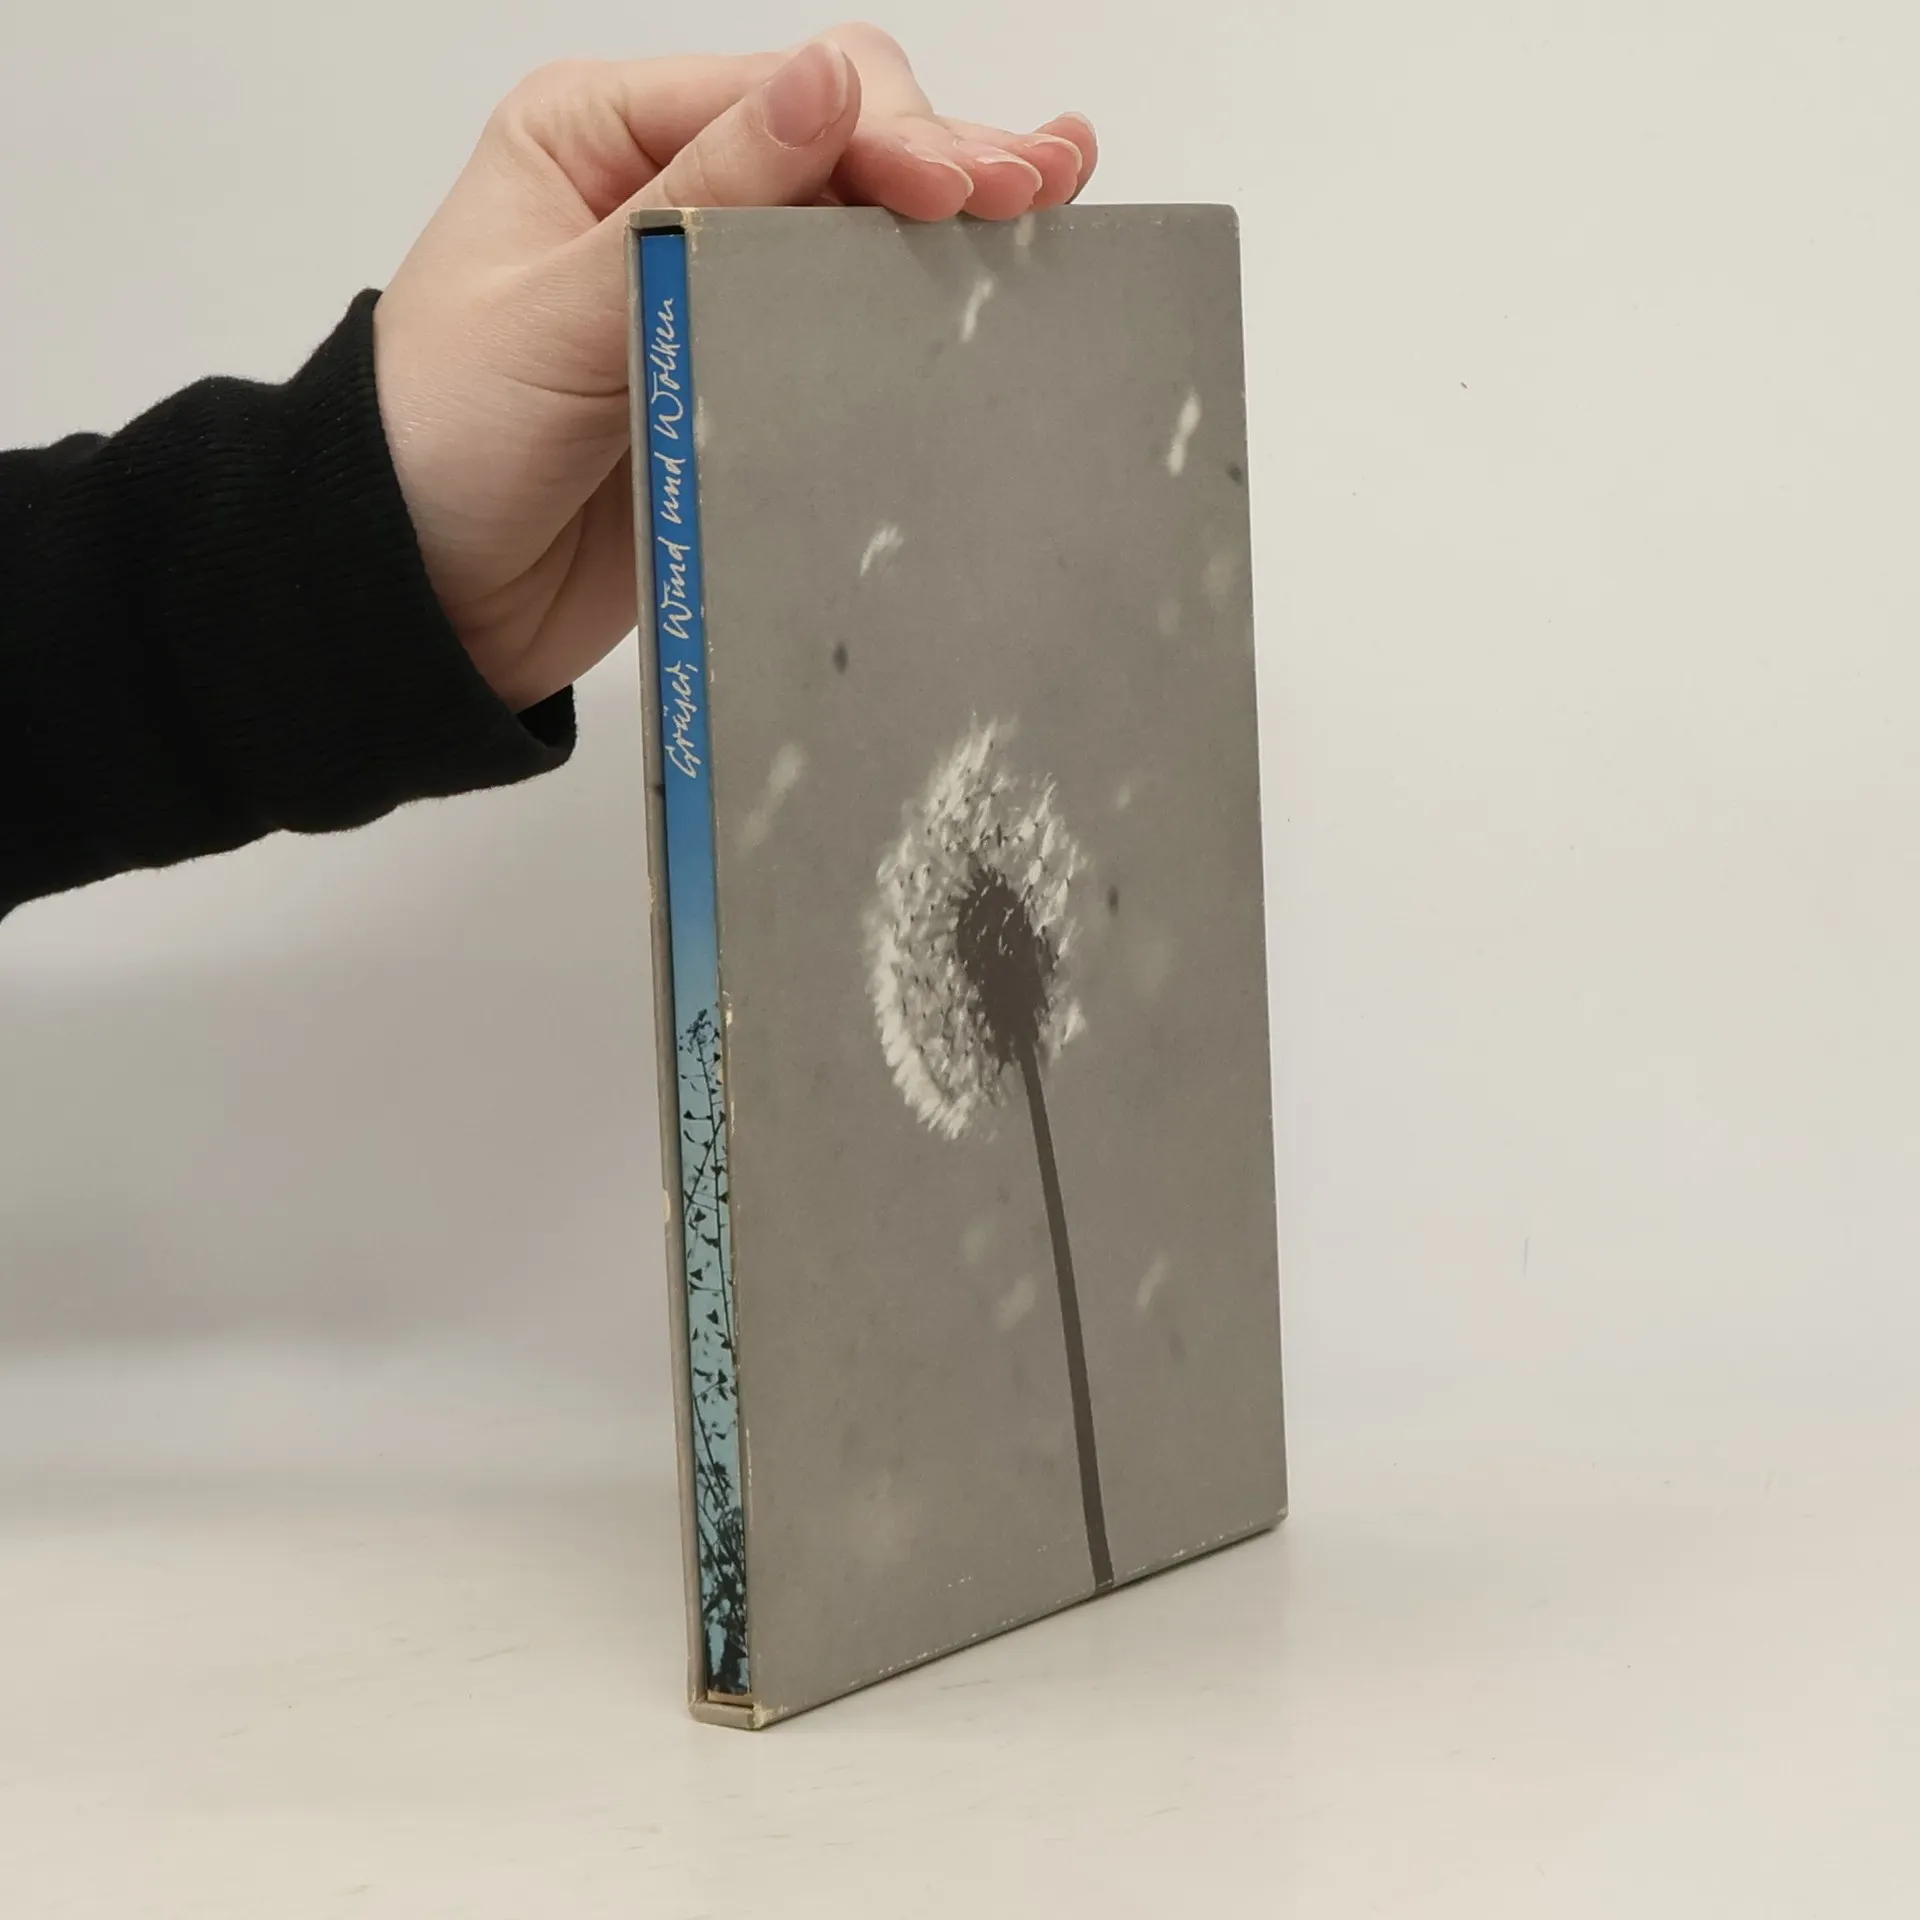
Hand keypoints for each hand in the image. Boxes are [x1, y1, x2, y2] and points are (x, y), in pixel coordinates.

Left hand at [373, 25, 1096, 711]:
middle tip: (1038, 187)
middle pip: (839, 143)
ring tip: (1059, 195)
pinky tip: (1002, 269)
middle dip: (941, 159)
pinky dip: (924, 300)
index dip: (881, 131)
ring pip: (861, 230)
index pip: (779, 98)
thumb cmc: (446, 439)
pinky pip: (851, 330)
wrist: (423, 597)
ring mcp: (719, 289)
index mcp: (605, 136)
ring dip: (957, 213)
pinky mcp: (749, 379)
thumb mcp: (562, 307)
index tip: (959, 188)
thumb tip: (829, 82)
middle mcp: (672, 192)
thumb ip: (700, 203)